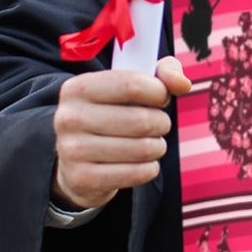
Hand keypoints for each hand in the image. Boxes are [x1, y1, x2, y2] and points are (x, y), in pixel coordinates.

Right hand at [51, 55, 192, 210]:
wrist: (77, 160)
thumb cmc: (112, 114)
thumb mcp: (132, 85)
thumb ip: (162, 73)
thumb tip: (182, 84)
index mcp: (78, 88)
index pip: (132, 84)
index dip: (159, 92)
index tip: (161, 98)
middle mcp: (69, 117)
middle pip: (141, 120)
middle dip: (161, 123)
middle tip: (158, 125)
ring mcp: (72, 150)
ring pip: (142, 149)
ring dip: (157, 147)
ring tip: (151, 144)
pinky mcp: (82, 178)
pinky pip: (136, 173)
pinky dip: (149, 169)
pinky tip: (143, 163)